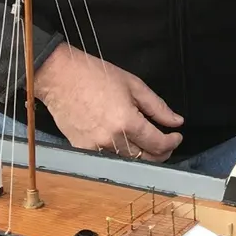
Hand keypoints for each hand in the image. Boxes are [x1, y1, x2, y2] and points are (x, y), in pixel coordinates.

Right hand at [33, 45, 182, 160]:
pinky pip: (107, 157)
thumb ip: (157, 107)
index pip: (157, 144)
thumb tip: (176, 121)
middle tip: (166, 143)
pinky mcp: (81, 148)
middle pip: (144, 158)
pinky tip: (123, 142)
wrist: (59, 76)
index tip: (176, 137)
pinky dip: (119, 152)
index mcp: (126, 122)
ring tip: (146, 142)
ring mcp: (94, 146)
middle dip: (160, 153)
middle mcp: (111, 139)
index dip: (172, 143)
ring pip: (126, 160)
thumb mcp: (133, 85)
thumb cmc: (94, 75)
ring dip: (140, 154)